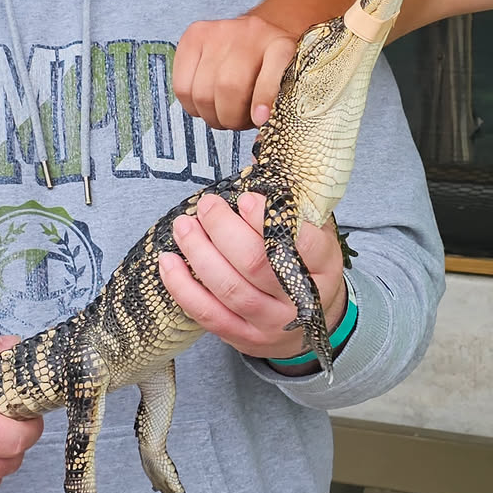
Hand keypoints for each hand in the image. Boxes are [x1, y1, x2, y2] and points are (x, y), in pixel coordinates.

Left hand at [158, 191, 346, 369]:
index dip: (267, 219)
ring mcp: (271, 323)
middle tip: (207, 206)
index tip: (245, 198)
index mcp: (324, 268)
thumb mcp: (314, 232)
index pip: (302, 244)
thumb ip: (289, 200)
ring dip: (199, 252)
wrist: (317, 322)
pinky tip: (168, 262)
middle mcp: (301, 300)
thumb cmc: (309, 267)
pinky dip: (182, 287)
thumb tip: (254, 154)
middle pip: (256, 263)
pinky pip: (207, 314)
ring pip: (228, 288)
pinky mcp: (244, 338)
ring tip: (183, 226)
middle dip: (223, 229)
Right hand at [172, 13, 297, 129]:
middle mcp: (251, 33)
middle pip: (229, 86)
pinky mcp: (194, 36)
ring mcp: (220, 32)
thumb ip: (278, 107)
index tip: (261, 119)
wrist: (258, 34)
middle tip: (236, 121)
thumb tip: (261, 134)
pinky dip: (192, 106)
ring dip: (211, 115)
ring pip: (203, 92)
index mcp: (282, 45)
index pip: (273, 69)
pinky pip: (183, 87)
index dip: (264, 97)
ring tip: (222, 112)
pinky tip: (205, 103)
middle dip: (231, 117)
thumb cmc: (271, 67)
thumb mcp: (286, 83)